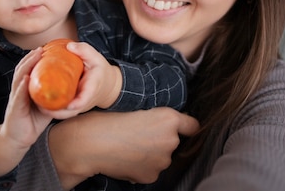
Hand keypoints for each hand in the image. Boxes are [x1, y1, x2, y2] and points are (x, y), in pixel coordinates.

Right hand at [0, 47, 53, 179]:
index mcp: (25, 87)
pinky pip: (18, 96)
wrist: (18, 139)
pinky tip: (27, 79)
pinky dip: (22, 86)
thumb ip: (54, 95)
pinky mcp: (14, 109)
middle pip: (23, 69)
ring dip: (27, 66)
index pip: (28, 69)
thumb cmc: (32, 120)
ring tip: (35, 56)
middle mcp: (18, 90)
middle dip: (31, 57)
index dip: (34, 58)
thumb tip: (70, 87)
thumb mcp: (46, 104)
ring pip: (19, 78)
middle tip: (41, 48)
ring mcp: (15, 98)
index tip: (45, 48)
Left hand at [46, 41, 121, 118]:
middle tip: (39, 104)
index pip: (84, 100)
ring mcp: (78, 107)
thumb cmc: (100, 70)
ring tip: (35, 103)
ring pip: (64, 115)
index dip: (75, 103)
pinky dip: (51, 110)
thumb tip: (69, 46)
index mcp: (92, 89)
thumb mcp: (96, 57)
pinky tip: (39, 103)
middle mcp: (84, 101)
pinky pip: (62, 112)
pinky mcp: (73, 108)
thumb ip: (84, 50)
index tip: (66, 104)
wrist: (107, 85)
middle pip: (69, 112)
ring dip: (50, 113)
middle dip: (54, 112)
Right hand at [49, 107, 199, 188]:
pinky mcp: (151, 175)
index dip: (185, 126)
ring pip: (162, 157)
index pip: (192, 125)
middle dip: (161, 139)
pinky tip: (126, 158)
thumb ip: (156, 118)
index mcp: (169, 118)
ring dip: (151, 154)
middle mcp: (171, 140)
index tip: (181, 127)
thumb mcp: (137, 109)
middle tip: (138, 134)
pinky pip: (151, 170)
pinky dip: (142, 166)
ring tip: (129, 146)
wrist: (92, 142)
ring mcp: (162, 160)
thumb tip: (162, 128)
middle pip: (174, 141)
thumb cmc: (109, 119)